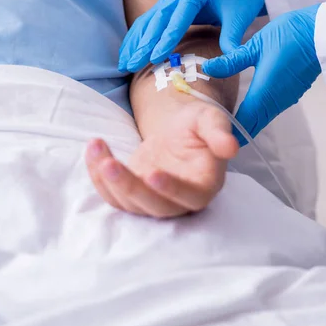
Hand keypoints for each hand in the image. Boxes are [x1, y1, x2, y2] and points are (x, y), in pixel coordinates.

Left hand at [85, 103, 237, 217]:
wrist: (177, 131)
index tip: (153, 173)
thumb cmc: (197, 124)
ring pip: (129, 204)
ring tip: (96, 147)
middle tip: (110, 164)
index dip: (171, 189)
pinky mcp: (132, 196)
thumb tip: (231, 147)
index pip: (189, 196)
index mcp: (204, 185)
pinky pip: (113, 195)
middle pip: (154, 206)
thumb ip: (218, 132)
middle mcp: (179, 201)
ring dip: (108, 180)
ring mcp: (153, 201)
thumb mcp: (210, 119)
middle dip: (129, 187)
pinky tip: (94, 150)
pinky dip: (98, 177)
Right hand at [118, 0, 264, 72]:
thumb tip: (226, 62)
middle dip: (144, 44)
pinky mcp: (164, 7)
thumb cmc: (239, 3)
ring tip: (124, 64)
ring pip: (146, 22)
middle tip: (134, 65)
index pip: (178, 16)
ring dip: (134, 44)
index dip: (166, 37)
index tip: (156, 57)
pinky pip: (146, 24)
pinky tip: (127, 55)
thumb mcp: (239, 19)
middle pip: (156, 19)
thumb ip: (232, 39)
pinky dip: (136, 40)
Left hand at [202, 4, 321, 144]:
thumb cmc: (290, 36)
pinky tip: (246, 107)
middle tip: (217, 134)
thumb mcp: (255, 46)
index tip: (214, 137)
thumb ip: (231, 61)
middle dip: (236, 131)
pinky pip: (270, 110)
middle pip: (253, 125)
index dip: (229, 131)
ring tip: (226, 123)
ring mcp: (285, 99)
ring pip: (261, 118)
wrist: (324, 34)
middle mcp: (275, 103)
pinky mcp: (291, 93)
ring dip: (247, 123)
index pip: (243, 123)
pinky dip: (257, 114)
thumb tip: (207, 68)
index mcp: (263, 94)